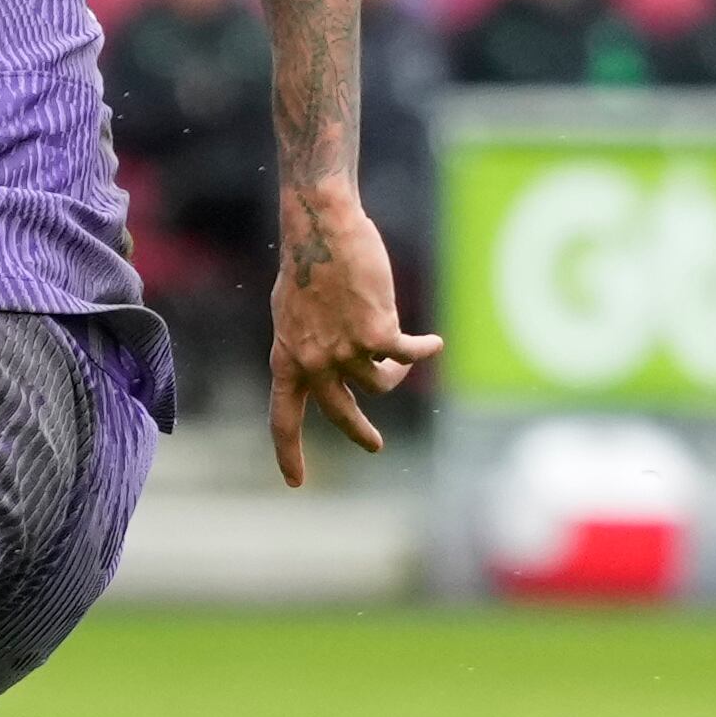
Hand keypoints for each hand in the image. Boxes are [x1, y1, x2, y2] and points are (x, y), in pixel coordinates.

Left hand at [269, 188, 440, 487]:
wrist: (321, 234)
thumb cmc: (306, 267)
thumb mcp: (292, 315)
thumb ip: (307, 345)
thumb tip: (328, 363)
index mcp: (286, 360)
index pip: (283, 418)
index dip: (289, 453)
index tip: (296, 482)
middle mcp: (313, 364)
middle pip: (339, 413)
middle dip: (359, 432)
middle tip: (374, 446)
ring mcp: (345, 353)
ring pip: (381, 383)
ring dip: (395, 369)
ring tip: (402, 354)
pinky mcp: (378, 336)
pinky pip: (408, 354)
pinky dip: (422, 349)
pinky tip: (432, 344)